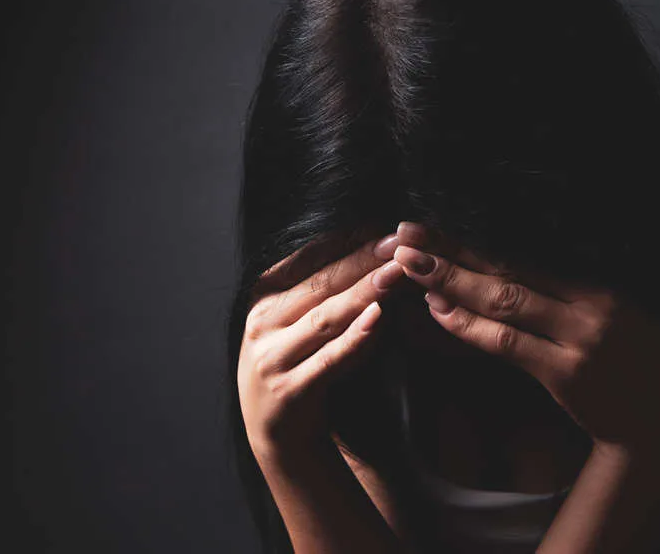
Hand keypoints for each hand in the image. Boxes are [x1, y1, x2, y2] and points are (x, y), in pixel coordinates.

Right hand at [238, 232, 407, 458]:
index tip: (383, 227)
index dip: (348, 241)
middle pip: (320, 285)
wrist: (277, 434)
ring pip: (325, 318)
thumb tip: (375, 252)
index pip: (308, 259)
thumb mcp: (299, 323)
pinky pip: (328, 360)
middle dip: (363, 261)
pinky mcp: (289, 391)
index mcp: (262, 296)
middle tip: (398, 244)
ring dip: (364, 293)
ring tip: (395, 274)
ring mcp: (271, 358)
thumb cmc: (298, 366)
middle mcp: (260, 322)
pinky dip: (354, 339)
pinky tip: (378, 319)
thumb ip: (327, 291)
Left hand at [390, 223, 659, 456]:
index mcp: (604, 283)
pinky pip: (507, 344)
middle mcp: (592, 304)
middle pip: (511, 267)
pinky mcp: (564, 374)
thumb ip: (584, 286)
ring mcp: (578, 339)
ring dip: (452, 280)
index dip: (483, 234)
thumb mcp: (626, 312)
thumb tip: (526, 258)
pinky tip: (438, 310)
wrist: (659, 426)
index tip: (442, 217)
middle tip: (409, 232)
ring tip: (410, 265)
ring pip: (504, 301)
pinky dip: (469, 326)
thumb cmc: (639, 364)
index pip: (531, 250)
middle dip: (455, 248)